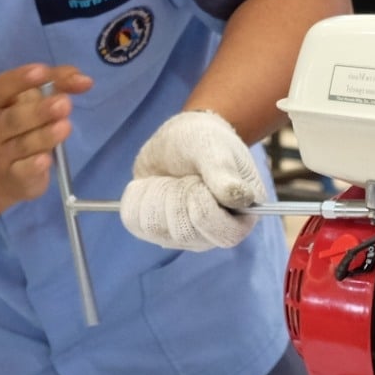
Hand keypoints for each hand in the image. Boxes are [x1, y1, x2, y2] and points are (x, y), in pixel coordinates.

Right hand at [0, 64, 93, 202]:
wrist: (6, 174)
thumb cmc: (28, 128)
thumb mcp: (39, 101)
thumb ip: (60, 83)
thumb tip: (85, 80)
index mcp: (0, 102)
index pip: (3, 86)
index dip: (21, 78)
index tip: (43, 71)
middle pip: (14, 118)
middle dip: (39, 110)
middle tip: (64, 103)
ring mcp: (3, 153)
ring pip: (22, 144)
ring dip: (44, 136)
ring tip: (65, 126)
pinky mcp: (14, 176)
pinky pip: (22, 170)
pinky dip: (33, 165)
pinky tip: (46, 160)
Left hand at [120, 110, 264, 250]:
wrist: (180, 138)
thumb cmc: (206, 141)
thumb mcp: (215, 148)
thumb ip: (224, 173)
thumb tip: (240, 199)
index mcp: (241, 217)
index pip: (225, 236)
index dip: (204, 209)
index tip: (197, 181)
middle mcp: (213, 234)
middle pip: (183, 233)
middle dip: (177, 194)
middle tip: (186, 176)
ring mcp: (182, 236)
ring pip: (153, 227)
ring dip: (158, 192)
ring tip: (171, 178)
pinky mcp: (155, 230)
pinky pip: (133, 220)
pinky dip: (139, 195)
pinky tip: (154, 184)